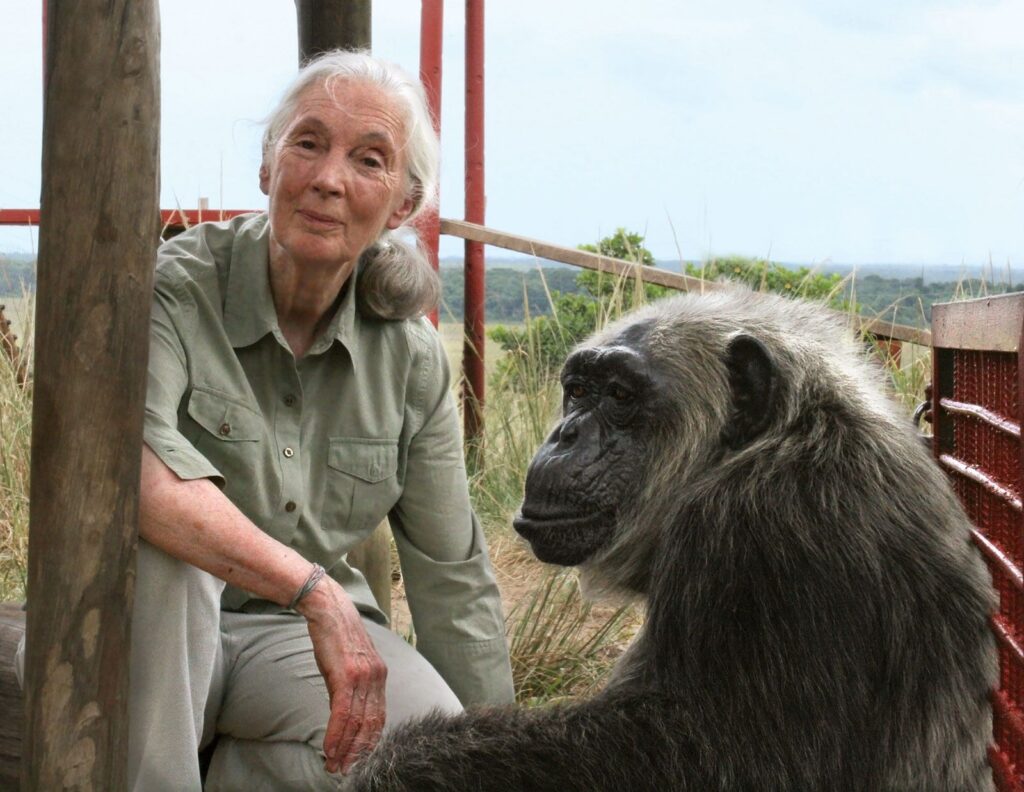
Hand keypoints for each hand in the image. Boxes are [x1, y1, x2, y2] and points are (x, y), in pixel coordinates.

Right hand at [298, 576, 387, 772]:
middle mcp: (377, 678)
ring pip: (357, 723)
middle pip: (371, 724)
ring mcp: (364, 677)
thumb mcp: (348, 664)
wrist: (329, 609)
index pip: (379, 717)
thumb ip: (351, 688)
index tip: (360, 759)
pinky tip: (329, 749)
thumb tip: (344, 713)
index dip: (369, 741)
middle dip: (359, 752)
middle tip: (347, 771)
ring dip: (345, 749)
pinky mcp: (347, 675)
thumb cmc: (336, 636)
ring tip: (335, 766)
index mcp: (379, 676)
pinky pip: (343, 713)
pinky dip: (336, 735)